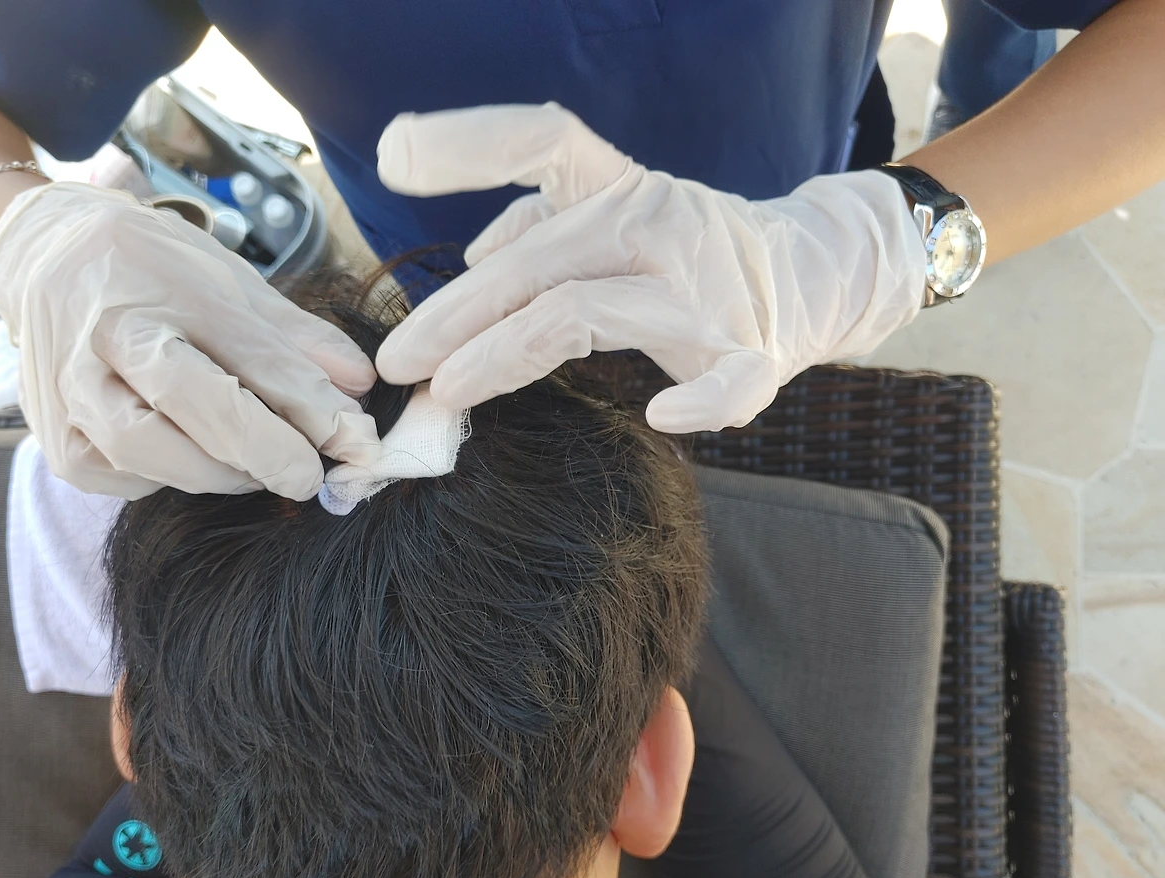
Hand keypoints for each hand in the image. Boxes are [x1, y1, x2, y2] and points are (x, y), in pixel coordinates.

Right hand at [0, 182, 381, 499]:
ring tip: (257, 462)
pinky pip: (132, 480)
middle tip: (308, 474)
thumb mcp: (229, 279)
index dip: (315, 407)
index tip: (361, 441)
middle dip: (267, 450)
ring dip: (223, 471)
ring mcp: (74, 390)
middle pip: (197, 405)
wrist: (45, 259)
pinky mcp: (61, 443)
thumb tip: (361, 384)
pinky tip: (192, 453)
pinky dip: (176, 478)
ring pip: (158, 455)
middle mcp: (111, 335)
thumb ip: (295, 336)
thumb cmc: (153, 270)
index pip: (254, 355)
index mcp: (165, 282)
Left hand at [374, 103, 926, 431]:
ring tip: (446, 392)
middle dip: (451, 314)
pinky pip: (727, 382)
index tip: (393, 157)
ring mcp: (703, 290)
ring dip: (505, 355)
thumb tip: (471, 254)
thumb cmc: (686, 251)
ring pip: (584, 316)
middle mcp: (657, 222)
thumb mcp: (613, 214)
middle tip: (395, 360)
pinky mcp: (750, 353)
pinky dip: (699, 402)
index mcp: (621, 185)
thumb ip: (540, 226)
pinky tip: (662, 416)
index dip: (468, 140)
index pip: (542, 138)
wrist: (806, 276)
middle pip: (533, 261)